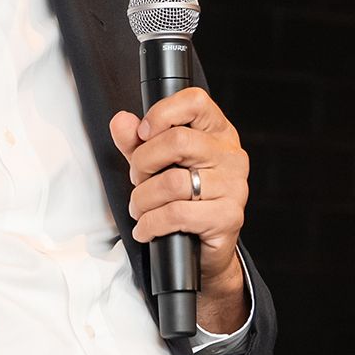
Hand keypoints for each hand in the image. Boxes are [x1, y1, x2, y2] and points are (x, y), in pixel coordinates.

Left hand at [109, 89, 249, 332]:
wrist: (205, 252)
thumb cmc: (184, 201)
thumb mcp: (156, 165)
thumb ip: (137, 142)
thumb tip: (121, 122)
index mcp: (218, 133)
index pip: (195, 102)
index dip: (162, 114)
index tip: (142, 133)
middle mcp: (231, 155)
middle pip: (178, 141)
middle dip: (143, 163)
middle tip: (136, 179)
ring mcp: (234, 186)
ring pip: (172, 182)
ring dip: (142, 199)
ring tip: (139, 209)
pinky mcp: (228, 217)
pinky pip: (177, 214)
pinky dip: (151, 224)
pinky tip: (147, 228)